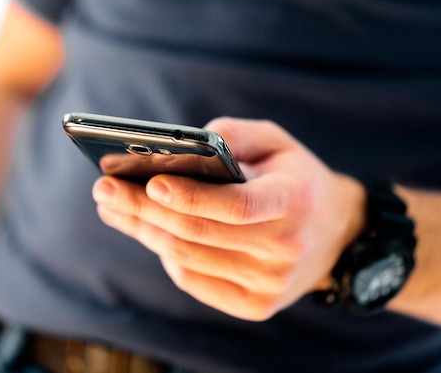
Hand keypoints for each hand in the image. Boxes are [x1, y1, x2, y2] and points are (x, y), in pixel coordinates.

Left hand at [92, 117, 365, 320]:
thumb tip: (180, 144)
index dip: (191, 197)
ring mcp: (270, 284)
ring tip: (113, 208)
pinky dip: (167, 256)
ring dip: (145, 232)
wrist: (335, 233)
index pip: (237, 205)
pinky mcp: (256, 306)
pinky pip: (195, 281)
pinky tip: (150, 233)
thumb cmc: (297, 178)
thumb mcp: (277, 142)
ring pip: (189, 258)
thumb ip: (234, 134)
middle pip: (199, 234)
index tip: (149, 181)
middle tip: (105, 191)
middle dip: (144, 210)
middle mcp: (284, 249)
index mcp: (294, 201)